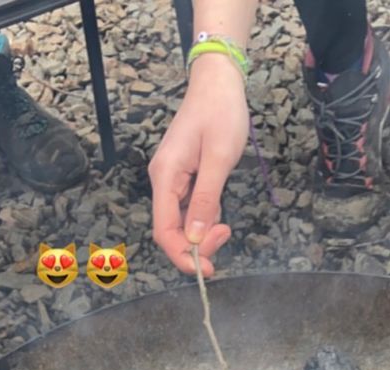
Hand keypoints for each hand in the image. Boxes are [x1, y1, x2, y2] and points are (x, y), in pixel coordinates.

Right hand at [150, 55, 249, 276]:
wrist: (218, 81)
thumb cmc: (220, 112)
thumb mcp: (219, 158)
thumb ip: (207, 200)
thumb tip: (195, 239)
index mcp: (165, 176)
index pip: (164, 230)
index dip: (182, 255)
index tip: (209, 267)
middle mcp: (163, 181)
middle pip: (170, 230)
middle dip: (196, 246)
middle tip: (225, 236)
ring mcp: (172, 180)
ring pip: (181, 222)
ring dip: (202, 233)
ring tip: (226, 225)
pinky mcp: (183, 178)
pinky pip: (189, 209)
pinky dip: (204, 218)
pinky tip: (219, 210)